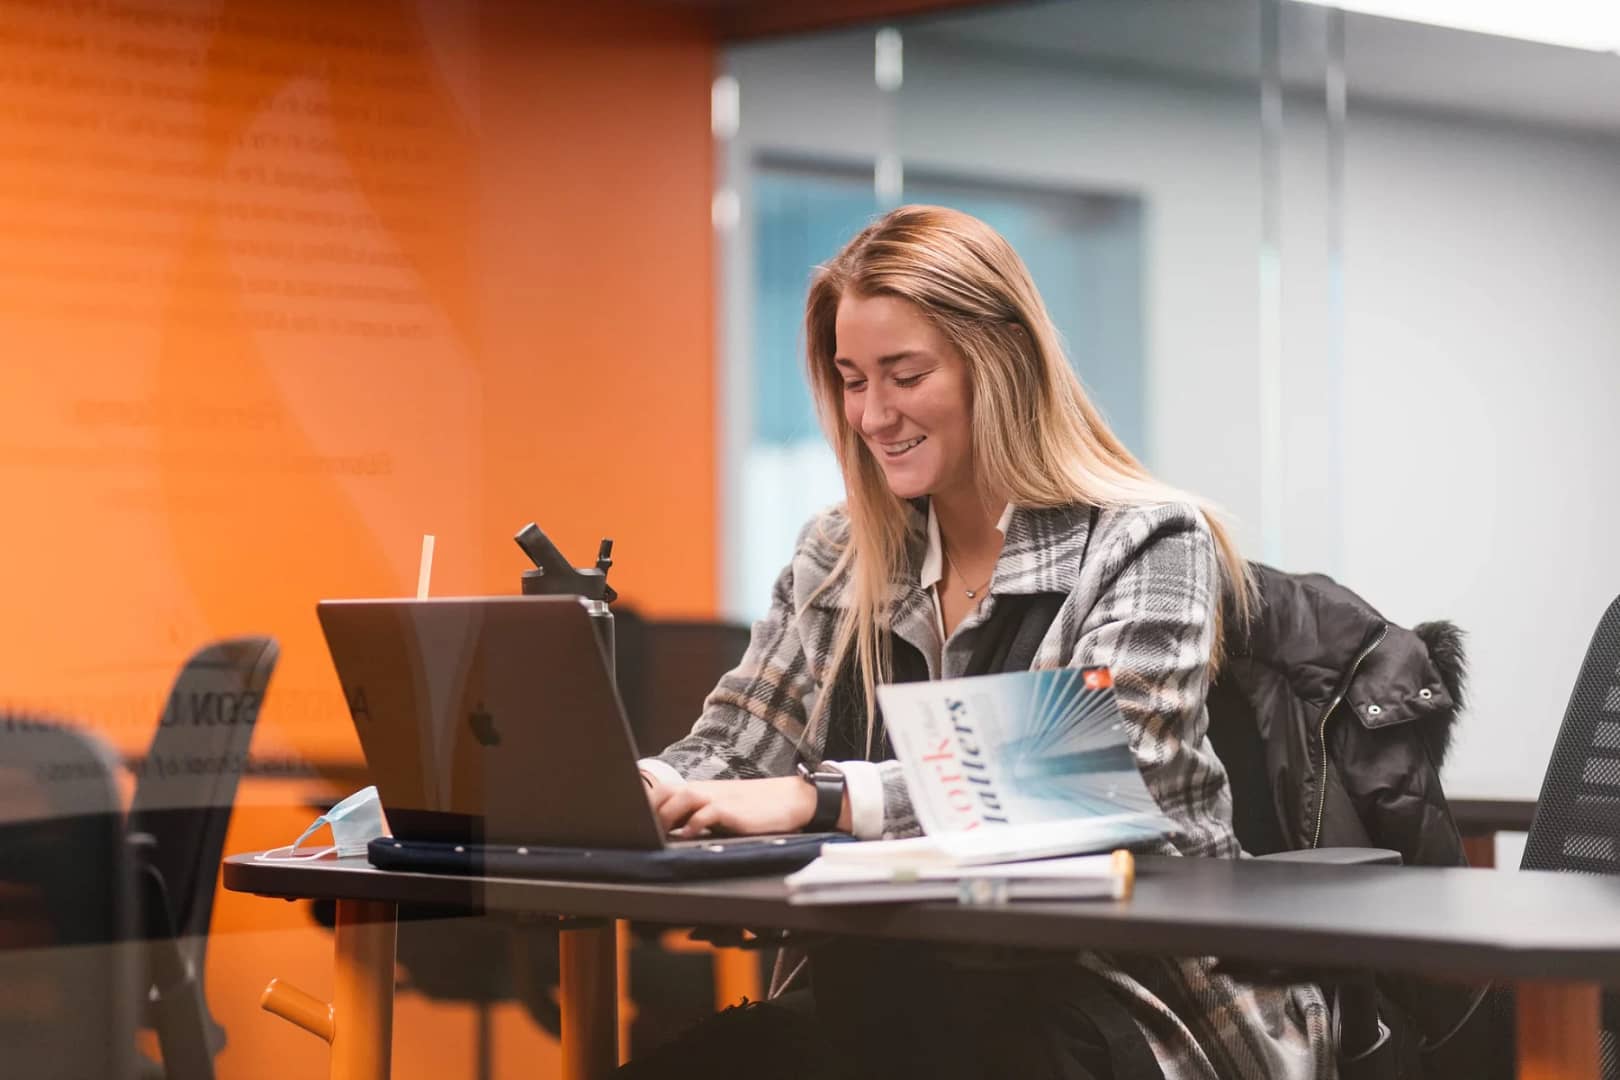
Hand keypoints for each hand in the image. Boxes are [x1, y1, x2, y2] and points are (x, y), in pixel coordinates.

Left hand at [647, 776, 816, 838]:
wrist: (789, 800)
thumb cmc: (754, 809)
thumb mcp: (722, 809)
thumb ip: (698, 816)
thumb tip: (672, 831)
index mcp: (701, 791)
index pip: (664, 790)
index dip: (645, 802)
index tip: (628, 818)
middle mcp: (706, 791)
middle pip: (668, 792)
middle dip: (650, 809)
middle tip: (639, 829)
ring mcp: (720, 798)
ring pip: (684, 797)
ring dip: (667, 814)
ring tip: (656, 832)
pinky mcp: (733, 810)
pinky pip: (709, 812)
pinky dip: (695, 822)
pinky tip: (687, 833)